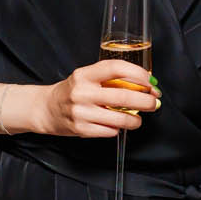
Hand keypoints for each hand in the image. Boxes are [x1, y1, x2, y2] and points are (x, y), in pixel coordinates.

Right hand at [34, 60, 160, 137]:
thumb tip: (144, 84)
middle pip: (123, 96)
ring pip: (120, 118)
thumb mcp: (87, 77)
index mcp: (84, 74)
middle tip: (154, 102)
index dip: (138, 73)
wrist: (46, 109)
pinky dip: (118, 129)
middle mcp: (82, 92)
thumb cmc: (73, 91)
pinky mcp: (81, 129)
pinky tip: (115, 125)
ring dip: (136, 120)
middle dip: (145, 100)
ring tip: (138, 119)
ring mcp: (81, 112)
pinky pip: (110, 131)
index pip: (116, 68)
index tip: (150, 81)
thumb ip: (110, 78)